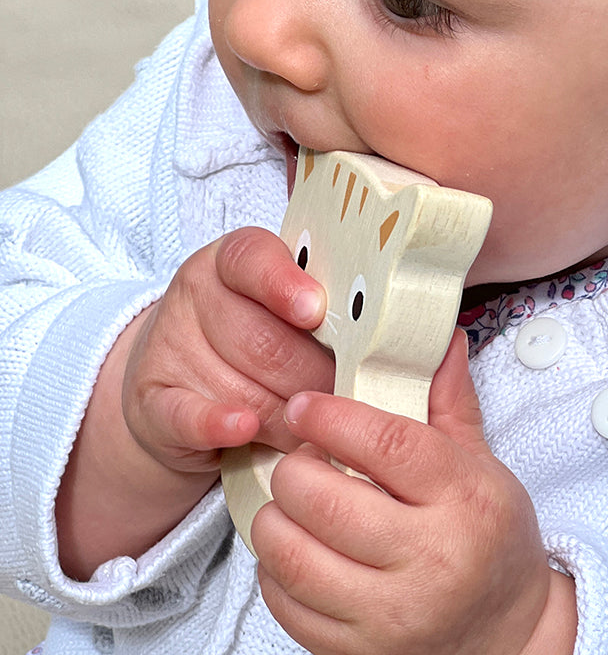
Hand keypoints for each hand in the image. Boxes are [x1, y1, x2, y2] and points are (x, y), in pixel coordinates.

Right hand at [122, 226, 335, 473]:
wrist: (178, 378)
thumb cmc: (255, 333)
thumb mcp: (280, 304)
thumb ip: (316, 305)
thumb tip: (372, 328)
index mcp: (232, 261)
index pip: (254, 259)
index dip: (285, 285)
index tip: (316, 309)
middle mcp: (197, 296)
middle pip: (263, 339)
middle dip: (314, 373)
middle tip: (348, 393)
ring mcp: (171, 349)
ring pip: (242, 386)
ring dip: (289, 414)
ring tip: (319, 426)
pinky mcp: (153, 403)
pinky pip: (188, 415)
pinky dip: (220, 424)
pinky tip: (244, 429)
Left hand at [252, 331, 576, 654]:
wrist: (506, 635)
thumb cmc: (492, 541)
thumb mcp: (483, 465)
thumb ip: (450, 401)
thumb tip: (440, 338)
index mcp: (464, 499)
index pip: (387, 445)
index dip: (333, 417)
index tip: (306, 405)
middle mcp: (430, 558)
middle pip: (325, 498)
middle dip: (295, 466)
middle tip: (301, 455)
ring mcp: (391, 613)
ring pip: (293, 554)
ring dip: (276, 516)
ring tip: (292, 500)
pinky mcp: (357, 652)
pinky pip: (286, 603)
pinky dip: (276, 569)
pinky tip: (297, 548)